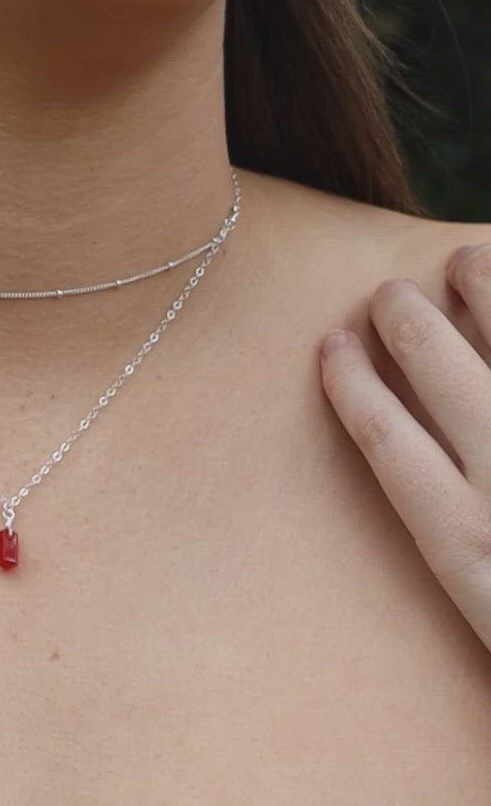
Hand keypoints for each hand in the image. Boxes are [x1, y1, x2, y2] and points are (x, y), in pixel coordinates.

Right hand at [319, 242, 490, 650]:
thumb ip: (466, 545)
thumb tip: (436, 479)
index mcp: (465, 542)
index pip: (387, 439)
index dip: (353, 385)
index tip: (329, 345)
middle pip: (440, 374)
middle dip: (406, 324)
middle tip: (388, 296)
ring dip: (484, 291)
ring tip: (465, 261)